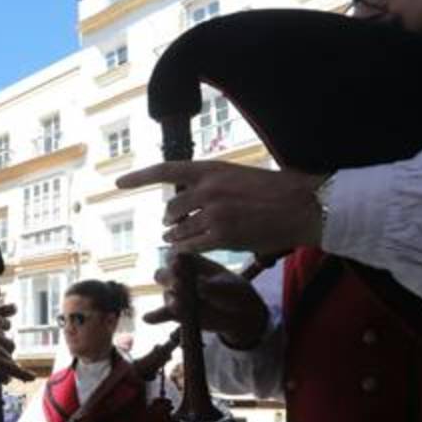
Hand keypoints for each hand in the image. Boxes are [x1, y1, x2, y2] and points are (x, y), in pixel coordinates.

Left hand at [117, 162, 325, 254]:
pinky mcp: (222, 236)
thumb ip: (211, 184)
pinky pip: (190, 248)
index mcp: (212, 169)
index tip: (119, 183)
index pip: (166, 170)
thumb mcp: (237, 176)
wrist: (303, 206)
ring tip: (183, 238)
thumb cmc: (275, 191)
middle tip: (179, 226)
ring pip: (178, 231)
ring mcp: (213, 214)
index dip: (139, 177)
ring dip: (178, 238)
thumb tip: (187, 198)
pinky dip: (186, 251)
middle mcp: (208, 189)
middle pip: (171, 209)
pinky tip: (189, 251)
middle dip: (173, 220)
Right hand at [144, 255, 268, 348]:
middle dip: (169, 278)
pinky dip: (154, 316)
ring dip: (171, 299)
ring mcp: (175, 295)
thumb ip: (213, 286)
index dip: (174, 260)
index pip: (176, 257)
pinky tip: (148, 318)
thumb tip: (199, 286)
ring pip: (166, 294)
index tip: (179, 264)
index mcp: (191, 262)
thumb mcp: (228, 287)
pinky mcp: (175, 313)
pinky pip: (162, 314)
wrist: (237, 314)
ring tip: (179, 305)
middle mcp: (179, 276)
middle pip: (164, 274)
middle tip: (179, 284)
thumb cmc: (232, 292)